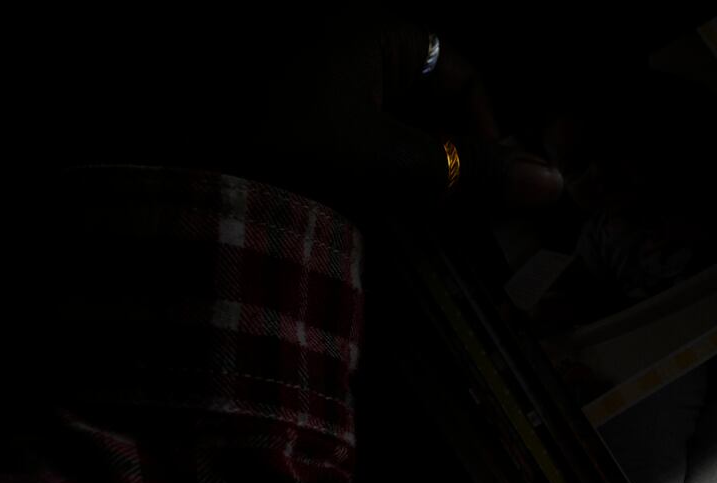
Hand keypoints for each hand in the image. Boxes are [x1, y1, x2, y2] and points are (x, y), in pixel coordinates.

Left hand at [47, 14, 562, 219]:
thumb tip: (555, 185)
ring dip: (405, 173)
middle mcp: (346, 32)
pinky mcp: (279, 105)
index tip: (487, 197)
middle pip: (429, 99)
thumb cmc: (280, 143)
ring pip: (387, 122)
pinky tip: (353, 204)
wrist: (160, 160)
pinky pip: (345, 132)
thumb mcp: (382, 161)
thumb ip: (467, 172)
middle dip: (446, 160)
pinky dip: (361, 170)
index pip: (467, 77)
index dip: (487, 139)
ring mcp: (310, 67)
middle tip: (451, 219)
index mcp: (378, 27)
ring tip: (403, 220)